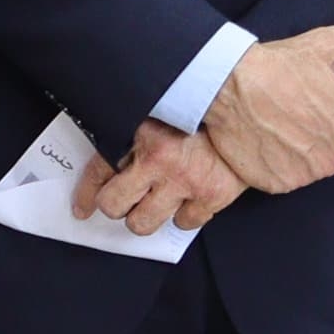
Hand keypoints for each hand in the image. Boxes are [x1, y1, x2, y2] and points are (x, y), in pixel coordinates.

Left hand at [79, 119, 245, 235]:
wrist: (251, 110)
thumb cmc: (204, 110)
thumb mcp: (161, 111)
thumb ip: (136, 131)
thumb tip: (109, 162)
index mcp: (143, 132)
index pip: (99, 169)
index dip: (87, 192)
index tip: (83, 206)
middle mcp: (161, 160)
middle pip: (114, 205)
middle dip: (114, 205)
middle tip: (121, 200)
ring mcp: (187, 181)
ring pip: (142, 223)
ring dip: (143, 216)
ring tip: (150, 203)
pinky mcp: (213, 196)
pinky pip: (184, 223)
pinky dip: (183, 215)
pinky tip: (184, 200)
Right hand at [198, 5, 333, 193]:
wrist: (228, 83)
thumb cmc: (279, 65)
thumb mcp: (326, 46)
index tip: (314, 110)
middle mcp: (331, 159)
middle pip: (330, 156)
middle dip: (315, 140)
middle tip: (290, 115)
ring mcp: (302, 175)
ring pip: (305, 169)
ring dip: (293, 154)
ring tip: (273, 126)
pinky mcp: (274, 185)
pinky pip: (280, 179)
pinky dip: (271, 166)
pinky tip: (260, 141)